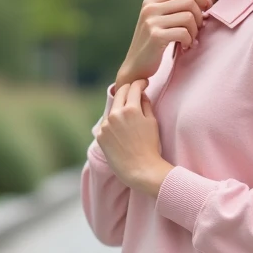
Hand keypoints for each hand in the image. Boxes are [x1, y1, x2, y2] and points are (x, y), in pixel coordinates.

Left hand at [97, 80, 172, 196]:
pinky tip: (121, 128)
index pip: (133, 88)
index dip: (140, 83)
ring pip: (112, 108)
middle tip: (135, 90)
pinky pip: (107, 123)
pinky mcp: (100, 136)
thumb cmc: (150, 147)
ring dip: (120, 106)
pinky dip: (113, 121)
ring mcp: (105, 125)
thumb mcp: (152, 123)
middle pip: (120, 93)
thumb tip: (141, 95)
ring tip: (129, 111)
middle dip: (128, 89)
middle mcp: (115, 114)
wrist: (140, 170)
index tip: (143, 83)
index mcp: (130, 109)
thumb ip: (145, 105)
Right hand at [116, 0, 210, 85]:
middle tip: (196, 31)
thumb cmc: (152, 45)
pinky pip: (184, 33)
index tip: (206, 10)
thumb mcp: (160, 22)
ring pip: (188, 17)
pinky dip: (189, 41)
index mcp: (151, 2)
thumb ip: (177, 10)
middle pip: (188, 2)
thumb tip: (207, 1)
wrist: (135, 67)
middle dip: (199, 17)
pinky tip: (184, 47)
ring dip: (194, 31)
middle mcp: (150, 8)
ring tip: (189, 41)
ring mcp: (151, 22)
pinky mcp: (155, 36)